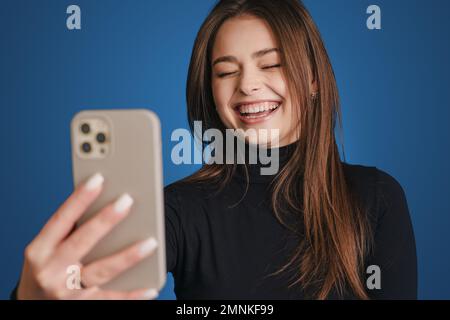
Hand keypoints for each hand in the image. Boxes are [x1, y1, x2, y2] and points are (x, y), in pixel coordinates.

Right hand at [17, 173, 158, 299]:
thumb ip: (68, 231)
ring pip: (102, 271)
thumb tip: (103, 202)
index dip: (79, 198)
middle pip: (82, 241)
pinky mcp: (81, 308)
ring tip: (152, 242)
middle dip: (105, 220)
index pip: (61, 219)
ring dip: (128, 256)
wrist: (34, 309)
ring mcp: (66, 292)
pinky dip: (133, 296)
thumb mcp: (46, 250)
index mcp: (39, 250)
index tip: (98, 178)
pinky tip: (151, 287)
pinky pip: (112, 300)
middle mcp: (49, 271)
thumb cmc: (46, 270)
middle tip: (127, 200)